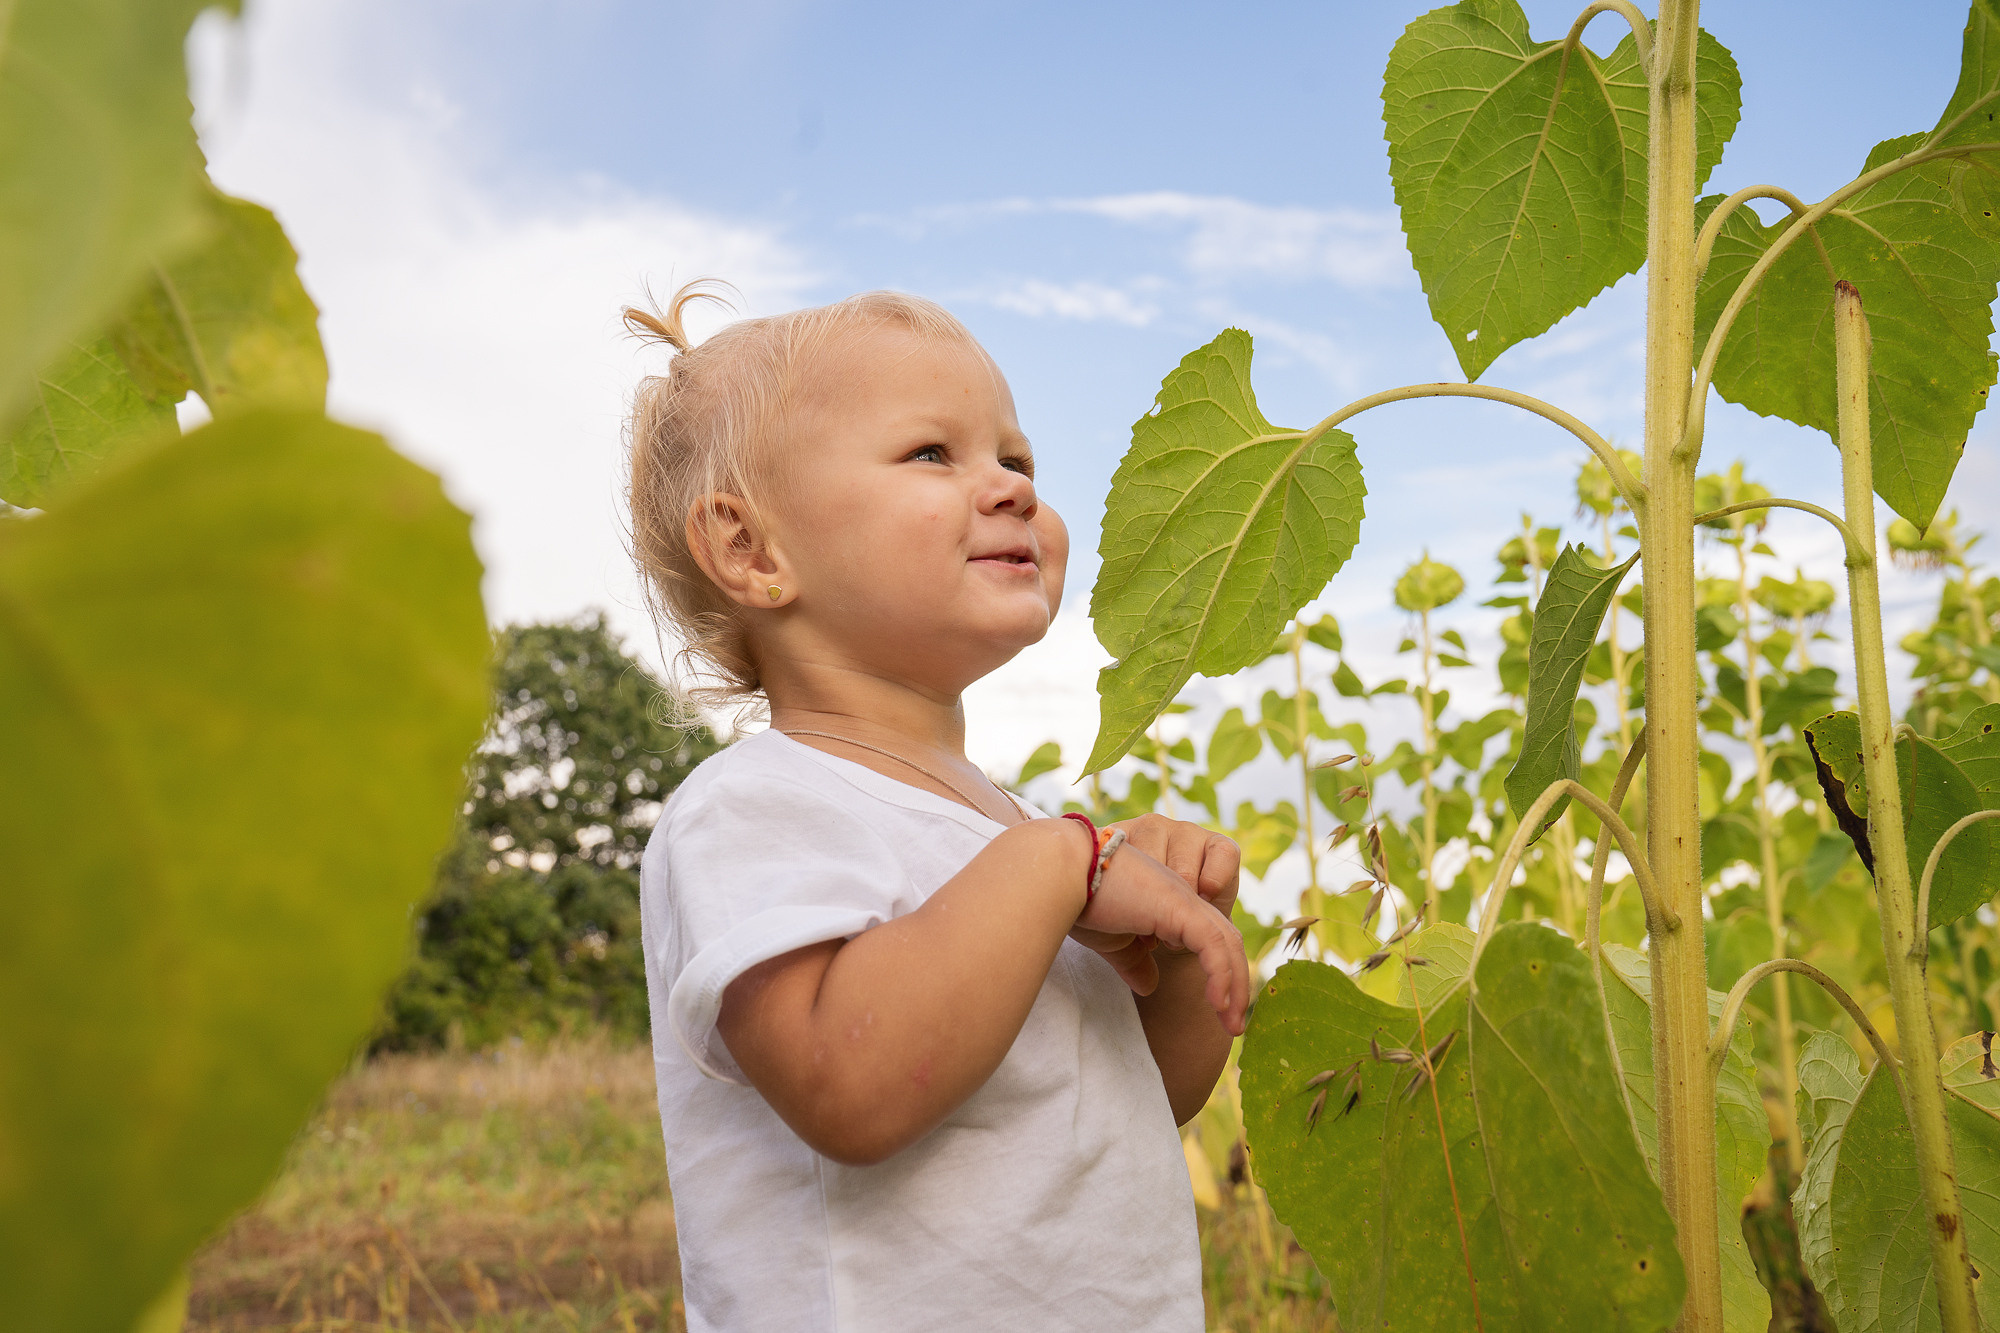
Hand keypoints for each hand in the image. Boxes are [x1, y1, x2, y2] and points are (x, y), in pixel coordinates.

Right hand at [1065, 818, 1248, 1034]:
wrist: (1059, 873)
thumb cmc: (1078, 899)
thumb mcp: (1113, 940)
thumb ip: (1134, 960)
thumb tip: (1149, 986)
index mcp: (1169, 903)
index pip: (1210, 938)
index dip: (1220, 972)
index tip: (1219, 1008)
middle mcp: (1182, 896)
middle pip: (1227, 941)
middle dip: (1236, 984)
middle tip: (1235, 1026)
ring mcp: (1182, 898)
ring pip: (1227, 943)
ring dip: (1235, 986)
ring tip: (1233, 1025)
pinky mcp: (1177, 904)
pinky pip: (1212, 943)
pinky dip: (1220, 975)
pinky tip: (1219, 1005)